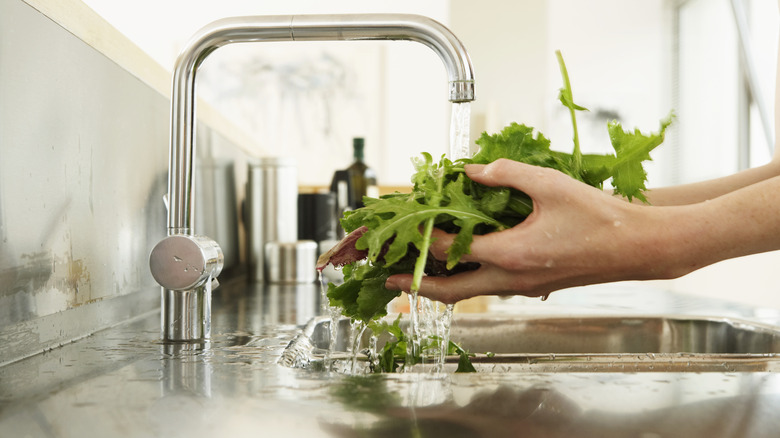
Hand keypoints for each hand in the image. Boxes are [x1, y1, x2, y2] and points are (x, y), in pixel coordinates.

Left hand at [385, 159, 692, 302]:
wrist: (639, 247)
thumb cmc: (600, 216)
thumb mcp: (549, 184)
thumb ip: (504, 173)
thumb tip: (469, 168)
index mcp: (511, 255)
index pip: (450, 250)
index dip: (422, 238)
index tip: (402, 228)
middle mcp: (512, 279)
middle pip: (449, 291)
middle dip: (415, 287)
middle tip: (389, 281)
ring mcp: (523, 288)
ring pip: (468, 294)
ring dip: (439, 285)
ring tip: (416, 274)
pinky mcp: (533, 287)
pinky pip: (488, 288)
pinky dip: (465, 281)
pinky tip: (462, 264)